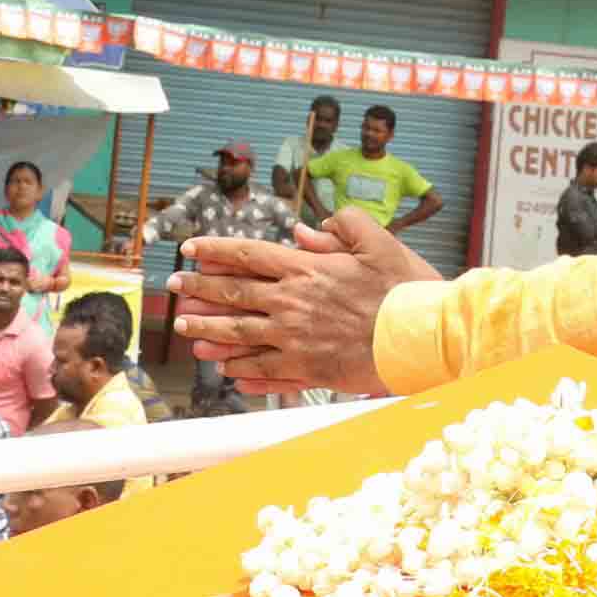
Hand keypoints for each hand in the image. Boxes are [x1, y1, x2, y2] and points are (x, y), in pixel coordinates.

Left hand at [172, 212, 437, 394]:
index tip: (190, 248)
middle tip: (174, 289)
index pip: (249, 254)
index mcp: (308, 268)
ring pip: (240, 334)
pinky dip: (241, 368)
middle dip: (199, 289)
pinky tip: (226, 369)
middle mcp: (293, 303)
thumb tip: (305, 230)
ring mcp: (296, 338)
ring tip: (186, 330)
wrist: (421, 337)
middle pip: (235, 293)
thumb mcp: (378, 242)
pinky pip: (264, 369)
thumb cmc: (405, 289)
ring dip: (209, 331)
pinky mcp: (307, 368)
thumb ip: (341, 227)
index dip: (216, 250)